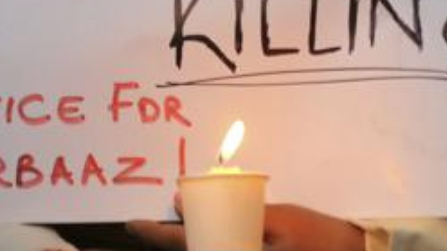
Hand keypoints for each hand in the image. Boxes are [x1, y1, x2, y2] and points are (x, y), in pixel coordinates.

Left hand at [128, 199, 364, 250]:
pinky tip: (210, 233)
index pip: (184, 247)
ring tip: (180, 225)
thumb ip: (231, 209)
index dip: (154, 235)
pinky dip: (212, 244)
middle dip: (171, 240)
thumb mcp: (276, 217)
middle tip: (151, 224)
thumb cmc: (315, 234)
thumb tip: (183, 201)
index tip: (131, 224)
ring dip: (192, 242)